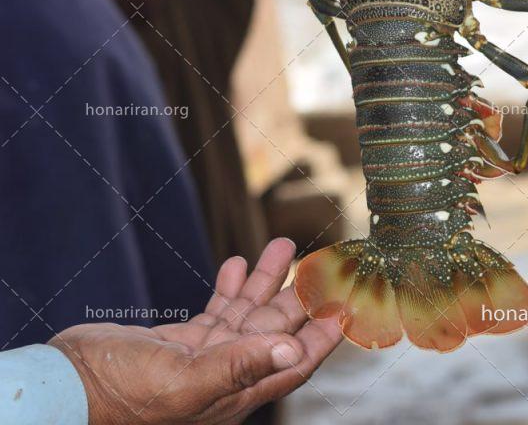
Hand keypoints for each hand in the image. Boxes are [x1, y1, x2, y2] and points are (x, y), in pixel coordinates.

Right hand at [49, 238, 339, 424]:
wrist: (67, 386)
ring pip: (246, 315)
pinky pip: (216, 313)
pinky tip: (234, 263)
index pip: (294, 362)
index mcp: (234, 393)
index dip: (324, 334)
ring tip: (282, 245)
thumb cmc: (120, 394)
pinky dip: (229, 288)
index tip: (349, 301)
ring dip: (264, 281)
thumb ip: (239, 364)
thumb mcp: (184, 379)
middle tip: (321, 258)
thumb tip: (290, 351)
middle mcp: (224, 376)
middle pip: (276, 331)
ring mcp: (201, 358)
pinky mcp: (178, 344)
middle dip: (299, 295)